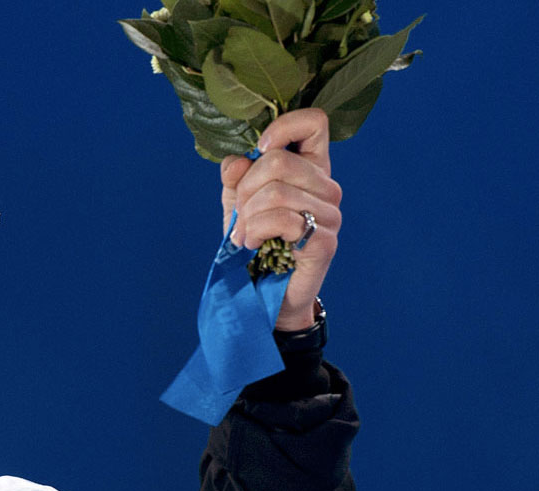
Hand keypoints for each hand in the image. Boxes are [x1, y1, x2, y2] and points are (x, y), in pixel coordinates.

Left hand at [221, 108, 342, 330]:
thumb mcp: (237, 203)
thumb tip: (237, 161)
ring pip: (276, 192)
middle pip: (278, 161)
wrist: (264, 292)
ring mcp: (330, 214)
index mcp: (311, 168)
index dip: (283, 127)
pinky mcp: (325, 241)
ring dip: (247, 217)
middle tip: (239, 217)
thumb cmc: (255, 241)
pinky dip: (256, 231)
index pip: (314, 122)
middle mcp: (327, 187)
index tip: (260, 148)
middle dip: (245, 189)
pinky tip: (254, 245)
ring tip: (244, 235)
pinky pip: (282, 220)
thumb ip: (235, 176)